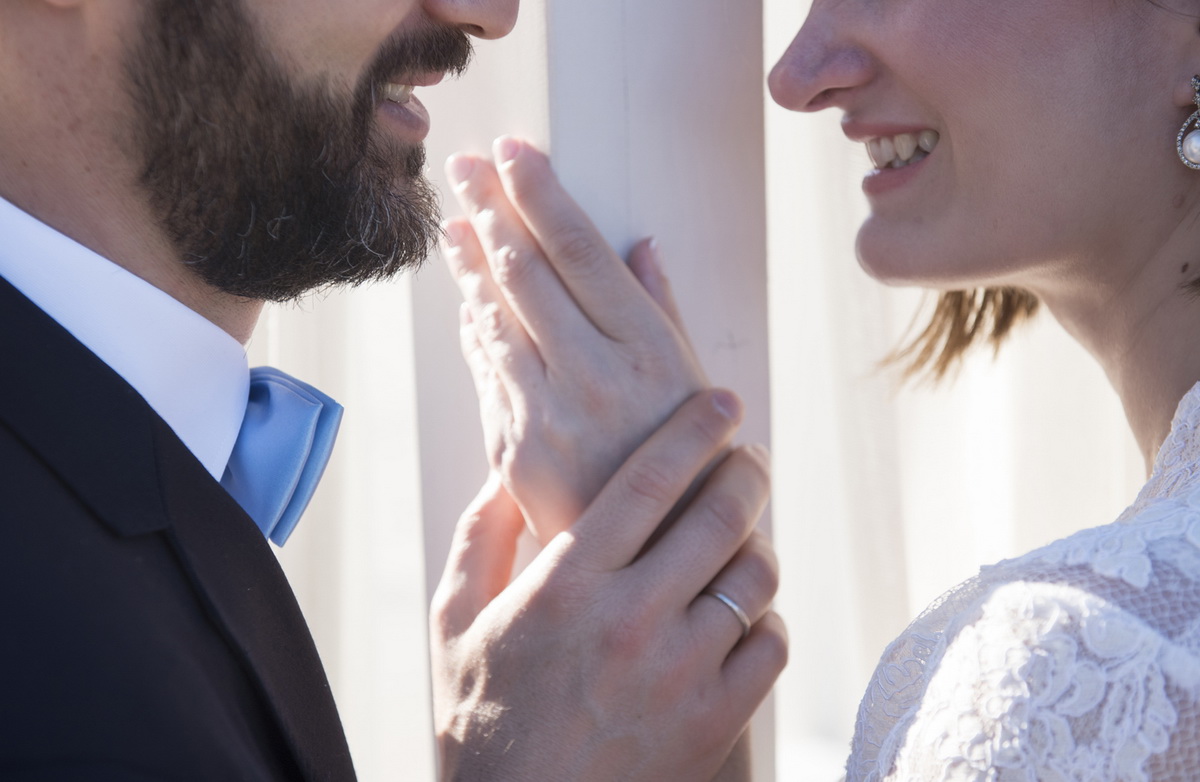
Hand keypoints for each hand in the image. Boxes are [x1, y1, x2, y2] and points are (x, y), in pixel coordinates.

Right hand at [430, 390, 785, 781]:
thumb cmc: (485, 725)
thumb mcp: (455, 625)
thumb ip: (479, 541)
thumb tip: (505, 476)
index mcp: (567, 586)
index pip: (648, 482)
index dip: (694, 430)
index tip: (722, 403)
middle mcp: (631, 620)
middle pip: (718, 516)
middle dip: (745, 470)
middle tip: (749, 457)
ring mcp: (681, 673)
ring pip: (755, 577)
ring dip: (757, 546)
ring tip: (743, 540)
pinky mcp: (716, 721)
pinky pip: (771, 644)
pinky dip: (765, 619)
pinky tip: (742, 616)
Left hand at [443, 137, 707, 540]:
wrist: (661, 565)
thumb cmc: (694, 470)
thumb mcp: (697, 383)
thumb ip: (662, 311)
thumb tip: (638, 246)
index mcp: (647, 350)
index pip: (579, 250)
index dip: (539, 194)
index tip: (512, 151)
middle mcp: (593, 375)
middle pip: (525, 272)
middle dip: (490, 210)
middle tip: (466, 166)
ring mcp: (546, 414)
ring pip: (494, 318)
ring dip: (469, 263)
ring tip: (454, 221)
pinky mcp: (513, 449)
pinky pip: (486, 371)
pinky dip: (475, 328)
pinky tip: (467, 298)